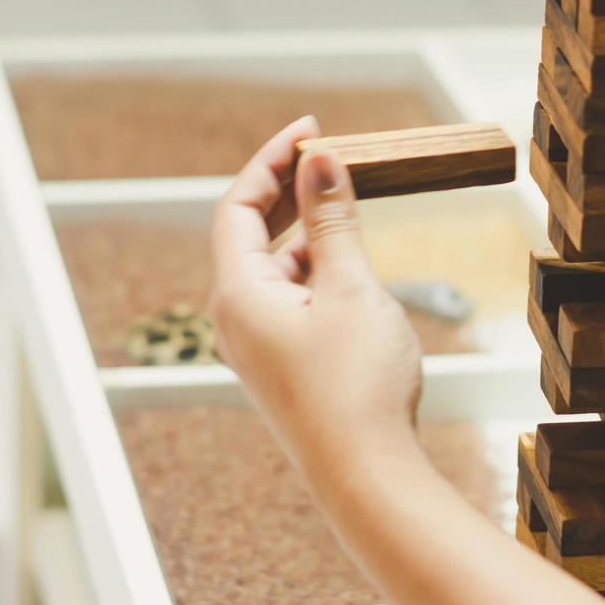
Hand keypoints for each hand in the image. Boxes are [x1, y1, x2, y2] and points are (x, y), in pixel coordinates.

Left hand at [210, 116, 422, 469]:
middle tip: (330, 156)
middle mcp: (237, 316)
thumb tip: (320, 163)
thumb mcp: (350, 287)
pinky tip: (352, 264)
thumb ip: (332, 220)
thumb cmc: (357, 384)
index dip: (271, 160)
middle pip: (251, 232)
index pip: (240, 205)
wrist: (367, 474)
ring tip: (350, 203)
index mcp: (238, 292)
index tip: (310, 130)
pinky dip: (317, 267)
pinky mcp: (284, 363)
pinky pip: (291, 296)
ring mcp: (259, 343)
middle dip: (289, 189)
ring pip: (276, 265)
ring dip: (308, 229)